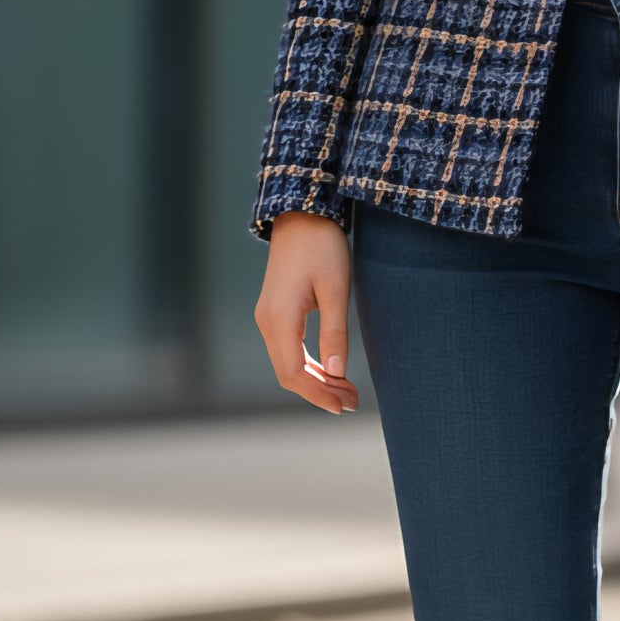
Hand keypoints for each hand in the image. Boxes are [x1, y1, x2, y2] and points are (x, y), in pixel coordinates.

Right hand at [254, 213, 358, 413]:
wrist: (302, 215)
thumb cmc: (322, 247)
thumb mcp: (336, 290)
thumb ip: (335, 332)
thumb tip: (338, 372)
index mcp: (280, 319)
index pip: (295, 373)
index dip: (319, 394)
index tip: (344, 405)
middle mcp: (267, 322)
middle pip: (288, 374)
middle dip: (320, 391)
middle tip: (352, 402)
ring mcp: (268, 317)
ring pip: (288, 364)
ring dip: (316, 380)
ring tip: (347, 390)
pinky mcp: (275, 312)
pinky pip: (288, 350)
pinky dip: (309, 365)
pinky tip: (331, 370)